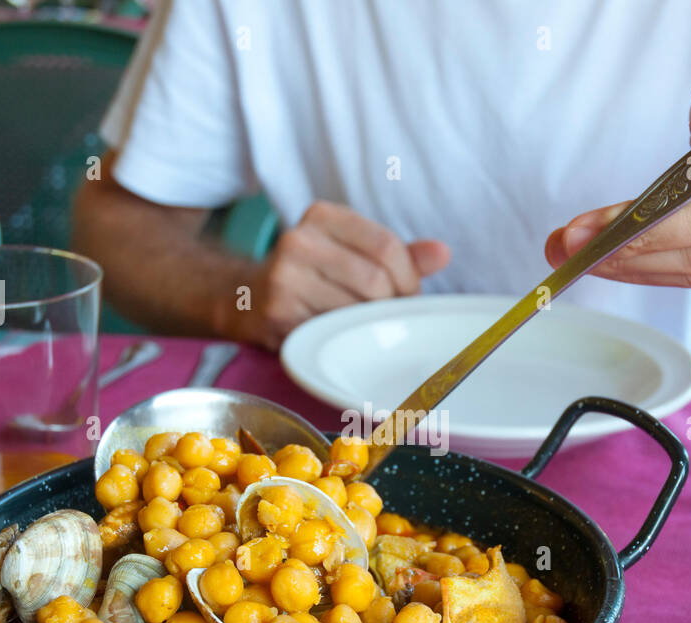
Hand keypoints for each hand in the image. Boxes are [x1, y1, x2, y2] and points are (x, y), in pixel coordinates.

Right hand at [228, 200, 449, 347]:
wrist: (248, 299)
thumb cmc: (313, 277)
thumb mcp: (353, 253)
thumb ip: (400, 255)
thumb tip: (442, 253)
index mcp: (323, 216)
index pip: (386, 246)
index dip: (408, 278)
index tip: (408, 295)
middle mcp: (299, 240)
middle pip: (374, 280)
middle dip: (391, 305)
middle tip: (387, 317)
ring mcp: (285, 277)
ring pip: (355, 309)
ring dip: (368, 325)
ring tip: (360, 325)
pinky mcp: (278, 312)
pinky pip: (331, 331)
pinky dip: (343, 338)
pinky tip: (335, 335)